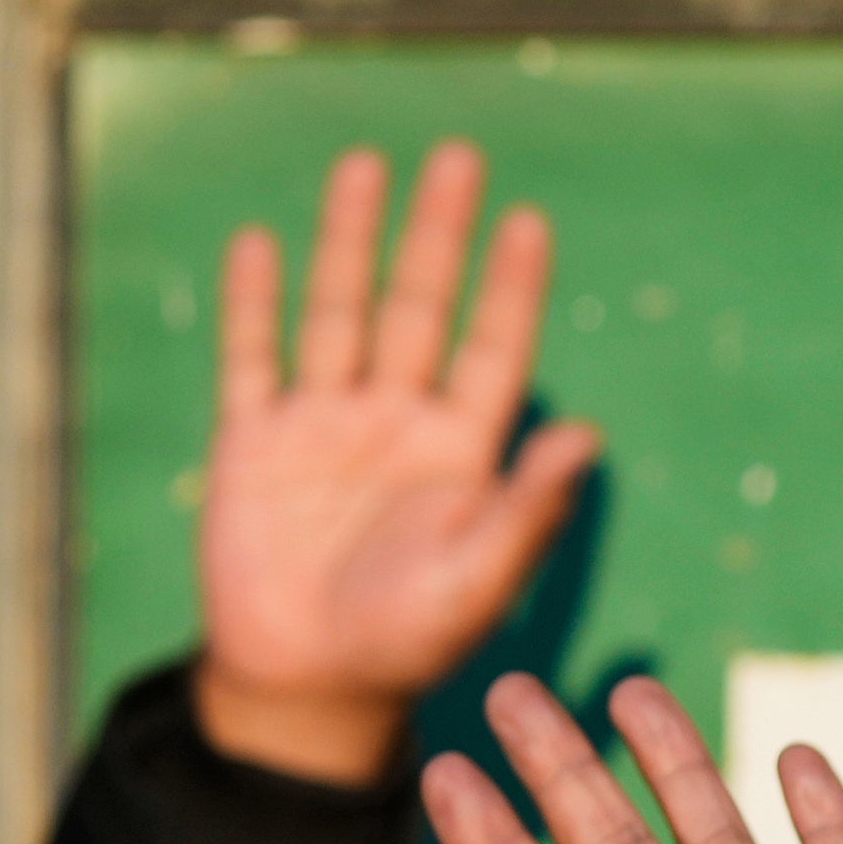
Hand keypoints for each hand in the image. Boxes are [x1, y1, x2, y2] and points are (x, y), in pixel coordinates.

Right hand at [194, 142, 603, 786]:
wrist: (309, 686)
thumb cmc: (407, 644)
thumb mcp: (479, 579)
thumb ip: (529, 508)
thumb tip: (591, 435)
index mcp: (460, 456)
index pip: (493, 352)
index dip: (511, 289)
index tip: (530, 221)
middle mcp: (396, 426)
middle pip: (419, 309)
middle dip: (437, 235)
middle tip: (460, 156)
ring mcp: (323, 429)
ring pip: (339, 315)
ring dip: (350, 242)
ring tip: (365, 164)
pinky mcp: (255, 446)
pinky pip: (251, 361)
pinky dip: (254, 304)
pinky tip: (257, 241)